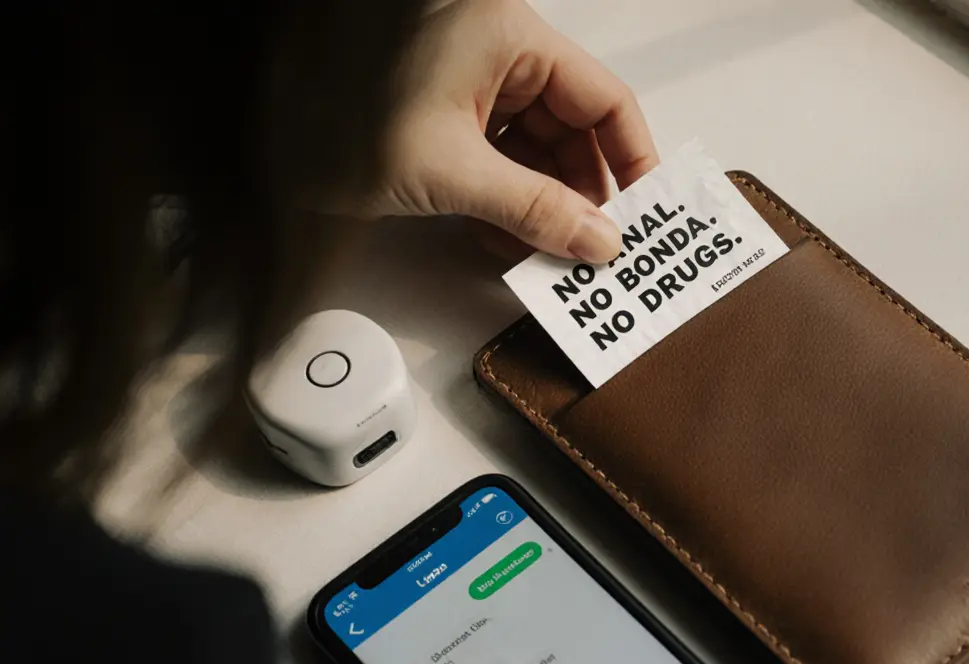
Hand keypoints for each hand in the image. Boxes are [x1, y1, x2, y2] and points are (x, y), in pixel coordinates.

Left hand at [277, 0, 657, 263]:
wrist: (258, 133)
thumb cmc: (343, 119)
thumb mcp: (451, 172)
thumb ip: (534, 209)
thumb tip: (599, 242)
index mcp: (510, 38)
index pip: (604, 98)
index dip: (633, 159)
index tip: (646, 214)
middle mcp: (500, 54)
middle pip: (573, 128)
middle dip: (581, 194)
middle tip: (592, 252)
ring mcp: (475, 83)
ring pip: (537, 150)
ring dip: (541, 206)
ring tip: (544, 256)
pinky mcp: (451, 112)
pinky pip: (501, 158)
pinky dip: (506, 200)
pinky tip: (502, 240)